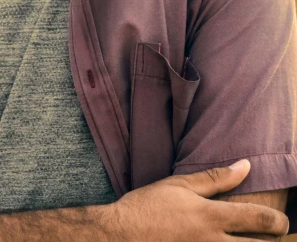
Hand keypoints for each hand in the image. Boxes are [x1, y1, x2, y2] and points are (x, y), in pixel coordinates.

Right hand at [98, 159, 289, 241]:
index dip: (278, 221)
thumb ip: (215, 178)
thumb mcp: (180, 185)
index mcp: (210, 217)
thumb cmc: (148, 207)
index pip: (258, 220)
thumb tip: (245, 166)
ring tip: (249, 241)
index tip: (282, 221)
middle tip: (272, 236)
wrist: (120, 237)